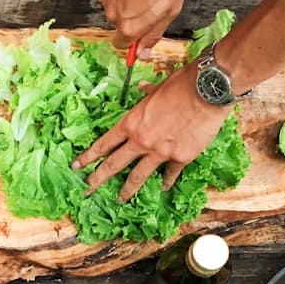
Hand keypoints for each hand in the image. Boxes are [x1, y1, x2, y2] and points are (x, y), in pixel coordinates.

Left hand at [72, 63, 230, 202]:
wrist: (207, 90)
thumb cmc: (181, 84)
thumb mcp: (157, 88)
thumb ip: (146, 94)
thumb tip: (141, 89)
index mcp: (131, 123)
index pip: (104, 144)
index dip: (88, 156)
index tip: (77, 166)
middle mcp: (141, 141)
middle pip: (114, 164)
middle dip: (98, 178)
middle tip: (87, 189)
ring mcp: (160, 152)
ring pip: (138, 176)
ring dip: (127, 190)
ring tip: (120, 199)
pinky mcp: (180, 158)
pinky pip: (170, 173)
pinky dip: (166, 181)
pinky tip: (163, 187)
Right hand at [92, 0, 190, 56]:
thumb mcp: (170, 9)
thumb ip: (154, 34)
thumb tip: (143, 53)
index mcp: (129, 26)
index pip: (121, 43)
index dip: (132, 37)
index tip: (138, 31)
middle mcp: (112, 12)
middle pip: (118, 19)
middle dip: (130, 11)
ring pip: (112, 0)